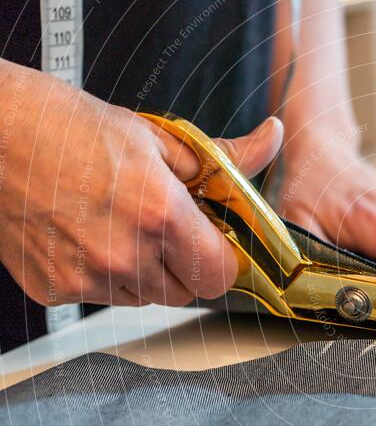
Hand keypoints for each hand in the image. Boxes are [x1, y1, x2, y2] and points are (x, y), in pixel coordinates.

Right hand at [0, 60, 282, 305]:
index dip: (221, 258)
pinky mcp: (55, 290)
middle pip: (188, 293)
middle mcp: (125, 256)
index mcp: (159, 215)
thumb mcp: (158, 137)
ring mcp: (87, 279)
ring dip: (147, 273)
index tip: (212, 240)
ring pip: (146, 298)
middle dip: (187, 264)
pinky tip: (89, 236)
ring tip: (121, 226)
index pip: (222, 275)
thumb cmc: (67, 128)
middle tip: (165, 227)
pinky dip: (106, 277)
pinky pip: (104, 298)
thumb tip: (270, 140)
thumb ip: (224, 156)